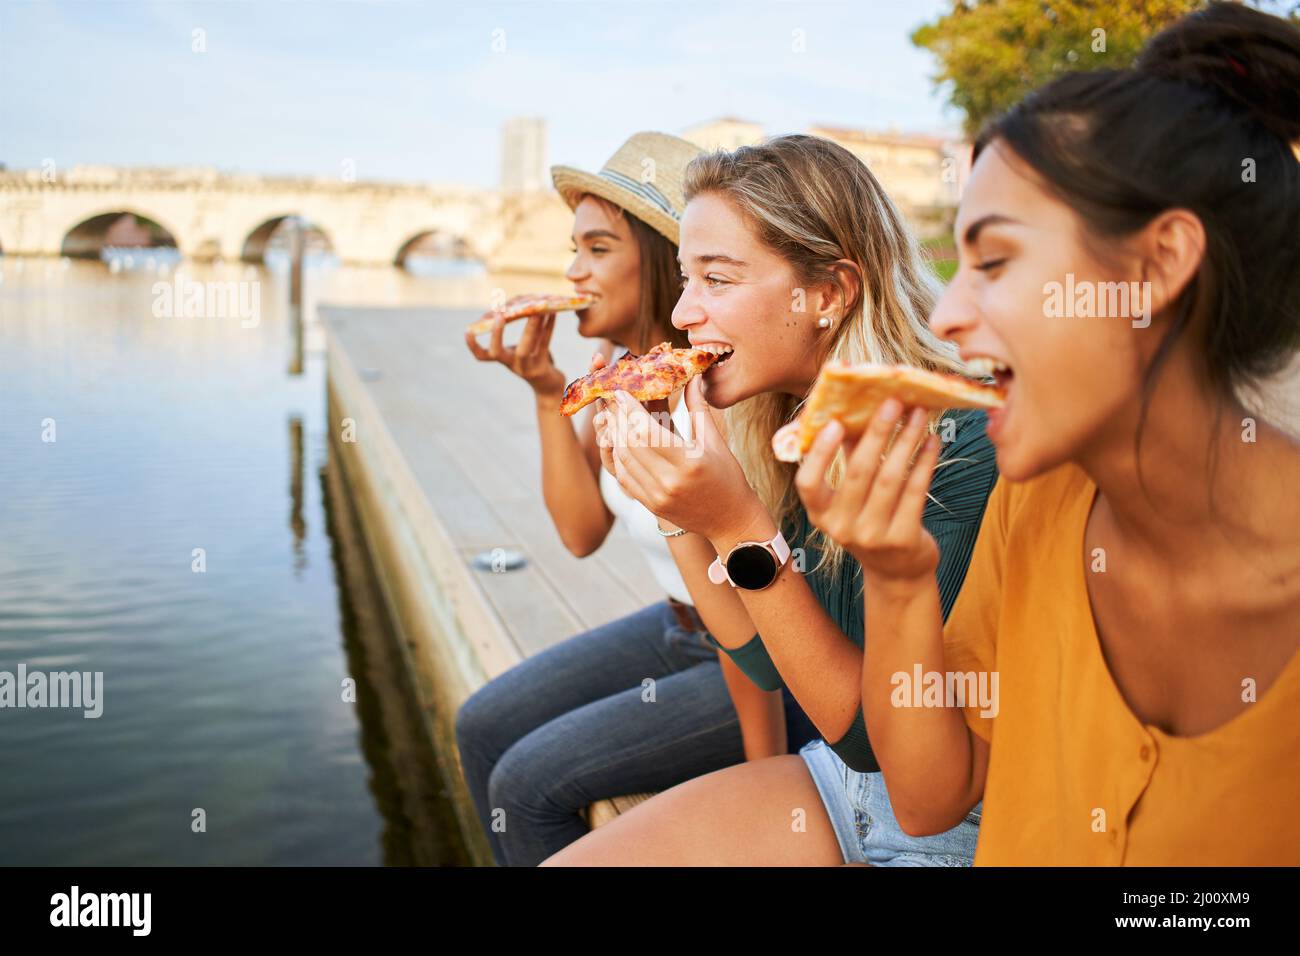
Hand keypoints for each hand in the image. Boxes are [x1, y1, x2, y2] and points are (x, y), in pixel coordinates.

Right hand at [464, 310, 566, 397]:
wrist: (549, 385)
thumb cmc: (533, 359)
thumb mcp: (523, 346)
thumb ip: (521, 331)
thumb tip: (522, 303)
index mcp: (503, 359)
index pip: (481, 355)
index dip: (472, 345)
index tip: (467, 331)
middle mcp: (511, 365)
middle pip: (497, 352)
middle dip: (496, 334)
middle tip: (499, 315)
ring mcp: (526, 368)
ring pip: (525, 347)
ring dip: (530, 326)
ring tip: (536, 309)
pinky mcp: (542, 366)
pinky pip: (544, 343)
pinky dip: (548, 327)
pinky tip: (552, 313)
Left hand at [593, 375, 761, 539]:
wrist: (730, 521)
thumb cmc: (728, 477)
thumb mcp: (716, 441)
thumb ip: (699, 408)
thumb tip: (693, 377)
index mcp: (689, 462)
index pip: (647, 431)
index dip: (630, 409)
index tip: (621, 391)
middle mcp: (669, 481)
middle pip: (630, 443)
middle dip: (618, 418)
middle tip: (613, 400)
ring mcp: (657, 496)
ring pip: (624, 460)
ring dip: (615, 436)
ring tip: (614, 417)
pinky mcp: (651, 505)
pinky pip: (625, 478)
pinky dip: (619, 457)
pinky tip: (620, 442)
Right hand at [794, 398, 941, 586]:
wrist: (897, 572)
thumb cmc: (870, 521)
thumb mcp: (850, 498)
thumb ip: (847, 457)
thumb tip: (851, 410)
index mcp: (820, 515)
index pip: (808, 483)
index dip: (820, 453)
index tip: (834, 423)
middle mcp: (841, 528)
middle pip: (858, 472)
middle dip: (878, 432)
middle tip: (893, 402)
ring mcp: (872, 536)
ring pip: (890, 478)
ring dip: (906, 441)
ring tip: (919, 415)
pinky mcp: (902, 539)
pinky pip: (915, 491)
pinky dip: (925, 462)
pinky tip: (932, 441)